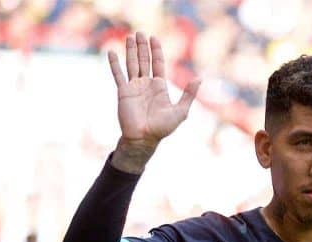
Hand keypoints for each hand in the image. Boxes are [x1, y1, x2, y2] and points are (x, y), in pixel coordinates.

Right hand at [107, 32, 199, 171]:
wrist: (144, 138)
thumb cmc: (163, 128)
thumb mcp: (181, 110)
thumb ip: (189, 94)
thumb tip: (200, 79)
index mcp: (159, 87)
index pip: (158, 64)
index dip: (156, 51)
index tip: (154, 38)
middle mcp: (146, 85)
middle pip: (144, 60)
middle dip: (142, 47)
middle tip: (140, 33)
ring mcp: (134, 87)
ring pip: (131, 64)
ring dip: (130, 50)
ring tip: (130, 36)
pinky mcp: (123, 92)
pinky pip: (118, 74)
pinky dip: (114, 63)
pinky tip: (111, 51)